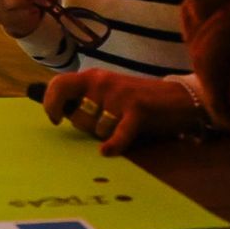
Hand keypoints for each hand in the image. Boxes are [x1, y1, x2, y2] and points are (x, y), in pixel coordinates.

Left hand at [39, 72, 205, 154]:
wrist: (178, 98)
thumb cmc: (137, 101)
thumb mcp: (107, 93)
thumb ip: (85, 99)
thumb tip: (60, 114)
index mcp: (91, 77)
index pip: (59, 85)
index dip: (51, 104)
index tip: (55, 120)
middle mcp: (102, 82)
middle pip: (78, 116)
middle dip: (88, 128)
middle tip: (104, 124)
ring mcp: (119, 95)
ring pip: (97, 128)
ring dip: (107, 134)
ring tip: (122, 126)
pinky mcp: (137, 109)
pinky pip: (117, 133)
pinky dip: (113, 144)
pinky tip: (108, 151)